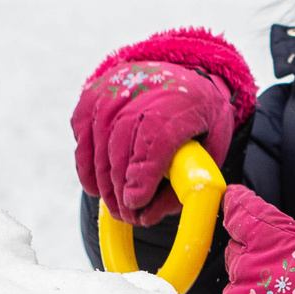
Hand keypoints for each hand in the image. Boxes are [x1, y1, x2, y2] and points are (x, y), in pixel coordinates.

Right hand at [73, 61, 237, 225]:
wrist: (180, 76)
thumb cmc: (198, 120)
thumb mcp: (211, 150)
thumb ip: (185, 185)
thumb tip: (146, 217)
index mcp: (182, 99)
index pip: (155, 136)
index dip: (142, 173)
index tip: (135, 202)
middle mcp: (143, 87)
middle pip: (121, 142)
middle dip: (119, 187)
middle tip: (126, 216)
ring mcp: (113, 89)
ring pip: (98, 143)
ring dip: (103, 183)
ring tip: (116, 208)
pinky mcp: (92, 96)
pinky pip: (83, 137)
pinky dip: (87, 167)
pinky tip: (98, 187)